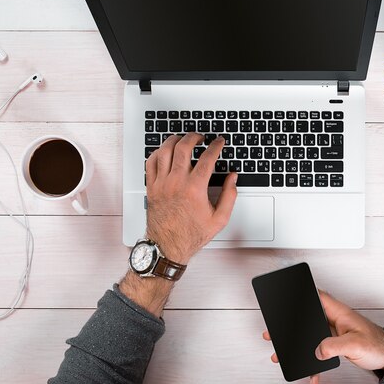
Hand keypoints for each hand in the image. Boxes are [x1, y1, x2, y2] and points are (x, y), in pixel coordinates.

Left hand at [145, 133, 236, 263]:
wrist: (168, 246)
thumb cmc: (191, 234)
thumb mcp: (219, 219)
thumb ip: (230, 195)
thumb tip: (233, 178)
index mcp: (195, 189)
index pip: (207, 158)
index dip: (216, 146)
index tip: (219, 142)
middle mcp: (176, 183)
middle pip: (183, 147)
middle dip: (194, 137)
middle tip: (200, 137)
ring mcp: (161, 184)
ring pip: (164, 151)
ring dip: (175, 140)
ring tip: (182, 139)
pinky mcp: (151, 187)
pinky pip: (150, 162)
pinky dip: (158, 152)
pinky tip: (164, 151)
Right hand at [262, 290, 383, 383]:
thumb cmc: (377, 344)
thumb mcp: (355, 344)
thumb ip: (334, 345)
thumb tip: (317, 350)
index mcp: (338, 312)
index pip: (316, 297)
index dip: (301, 295)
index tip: (285, 298)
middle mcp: (334, 319)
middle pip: (306, 318)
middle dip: (290, 326)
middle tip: (274, 332)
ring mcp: (333, 331)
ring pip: (309, 335)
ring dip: (296, 345)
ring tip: (282, 353)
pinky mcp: (335, 343)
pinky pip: (318, 350)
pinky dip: (313, 362)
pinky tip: (311, 374)